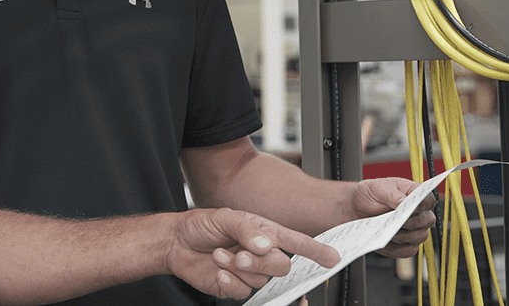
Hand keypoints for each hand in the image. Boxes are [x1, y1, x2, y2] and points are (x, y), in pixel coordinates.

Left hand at [164, 207, 339, 299]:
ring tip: (219, 254)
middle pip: (283, 266)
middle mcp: (261, 254)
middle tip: (241, 254)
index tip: (333, 257)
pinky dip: (230, 281)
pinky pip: (243, 292)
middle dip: (263, 262)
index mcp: (265, 233)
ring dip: (240, 268)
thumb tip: (266, 244)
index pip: (297, 242)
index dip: (316, 250)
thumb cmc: (202, 225)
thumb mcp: (224, 217)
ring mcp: (249, 273)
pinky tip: (218, 269)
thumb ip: (247, 230)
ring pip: (262, 280)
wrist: (175, 242)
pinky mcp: (234, 287)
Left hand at [351, 178, 435, 257]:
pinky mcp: (406, 244)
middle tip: (395, 221)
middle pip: (427, 221)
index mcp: (414, 194)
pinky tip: (383, 241)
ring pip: (419, 237)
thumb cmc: (369, 194)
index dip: (423, 204)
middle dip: (410, 222)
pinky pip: (407, 251)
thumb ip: (392, 194)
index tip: (410, 207)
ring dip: (402, 236)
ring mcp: (414, 230)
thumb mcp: (376, 188)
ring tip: (385, 231)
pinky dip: (396, 248)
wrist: (356, 208)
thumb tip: (404, 202)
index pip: (428, 200)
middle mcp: (419, 213)